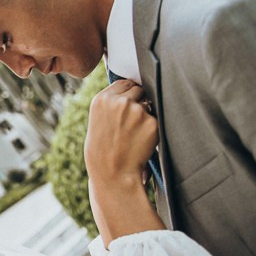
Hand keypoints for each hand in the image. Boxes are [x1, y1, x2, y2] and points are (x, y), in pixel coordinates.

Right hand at [84, 80, 163, 246]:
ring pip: (149, 103)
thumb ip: (112, 102)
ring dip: (146, 114)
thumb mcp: (98, 119)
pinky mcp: (151, 122)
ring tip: (133, 134)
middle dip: (137, 101)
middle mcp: (119, 101)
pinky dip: (152, 128)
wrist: (111, 172)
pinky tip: (141, 140)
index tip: (126, 104)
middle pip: (138, 89)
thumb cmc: (103, 148)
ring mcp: (136, 111)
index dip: (127, 93)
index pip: (123, 83)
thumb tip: (135, 88)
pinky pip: (157, 118)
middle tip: (130, 122)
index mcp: (102, 99)